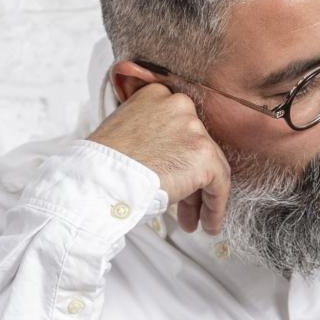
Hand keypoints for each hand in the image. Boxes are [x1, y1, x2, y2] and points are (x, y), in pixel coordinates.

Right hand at [87, 83, 231, 234]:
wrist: (99, 179)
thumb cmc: (103, 164)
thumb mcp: (124, 132)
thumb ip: (150, 134)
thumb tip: (166, 157)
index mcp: (156, 95)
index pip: (179, 128)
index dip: (177, 156)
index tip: (173, 174)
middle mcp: (179, 105)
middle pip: (195, 147)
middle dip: (190, 179)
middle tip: (183, 204)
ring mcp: (194, 129)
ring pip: (210, 166)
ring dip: (200, 196)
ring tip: (193, 220)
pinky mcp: (204, 155)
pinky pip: (219, 184)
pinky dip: (215, 207)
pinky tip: (208, 224)